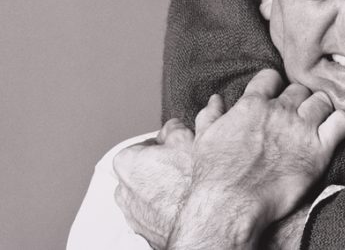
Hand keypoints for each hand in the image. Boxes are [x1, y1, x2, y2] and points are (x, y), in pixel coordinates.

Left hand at [113, 95, 223, 248]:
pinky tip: (186, 203)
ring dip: (165, 188)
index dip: (166, 144)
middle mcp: (123, 192)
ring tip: (187, 185)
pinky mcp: (146, 234)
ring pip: (149, 194)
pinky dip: (168, 208)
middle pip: (145, 170)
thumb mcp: (185, 137)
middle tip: (184, 164)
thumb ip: (173, 127)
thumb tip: (172, 127)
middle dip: (162, 166)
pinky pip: (156, 214)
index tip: (178, 147)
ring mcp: (133, 216)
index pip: (145, 144)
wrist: (205, 220)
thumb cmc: (190, 180)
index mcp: (126, 163)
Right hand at [179, 70, 344, 239]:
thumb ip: (211, 114)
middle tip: (295, 116)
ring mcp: (301, 128)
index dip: (273, 86)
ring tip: (316, 123)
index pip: (271, 76)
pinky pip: (341, 122)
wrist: (230, 205)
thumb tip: (216, 99)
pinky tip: (334, 130)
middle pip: (299, 89)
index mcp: (252, 103)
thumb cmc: (214, 175)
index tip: (273, 98)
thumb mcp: (204, 138)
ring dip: (320, 109)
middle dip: (298, 100)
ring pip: (322, 100)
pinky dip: (341, 122)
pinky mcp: (319, 150)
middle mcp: (279, 110)